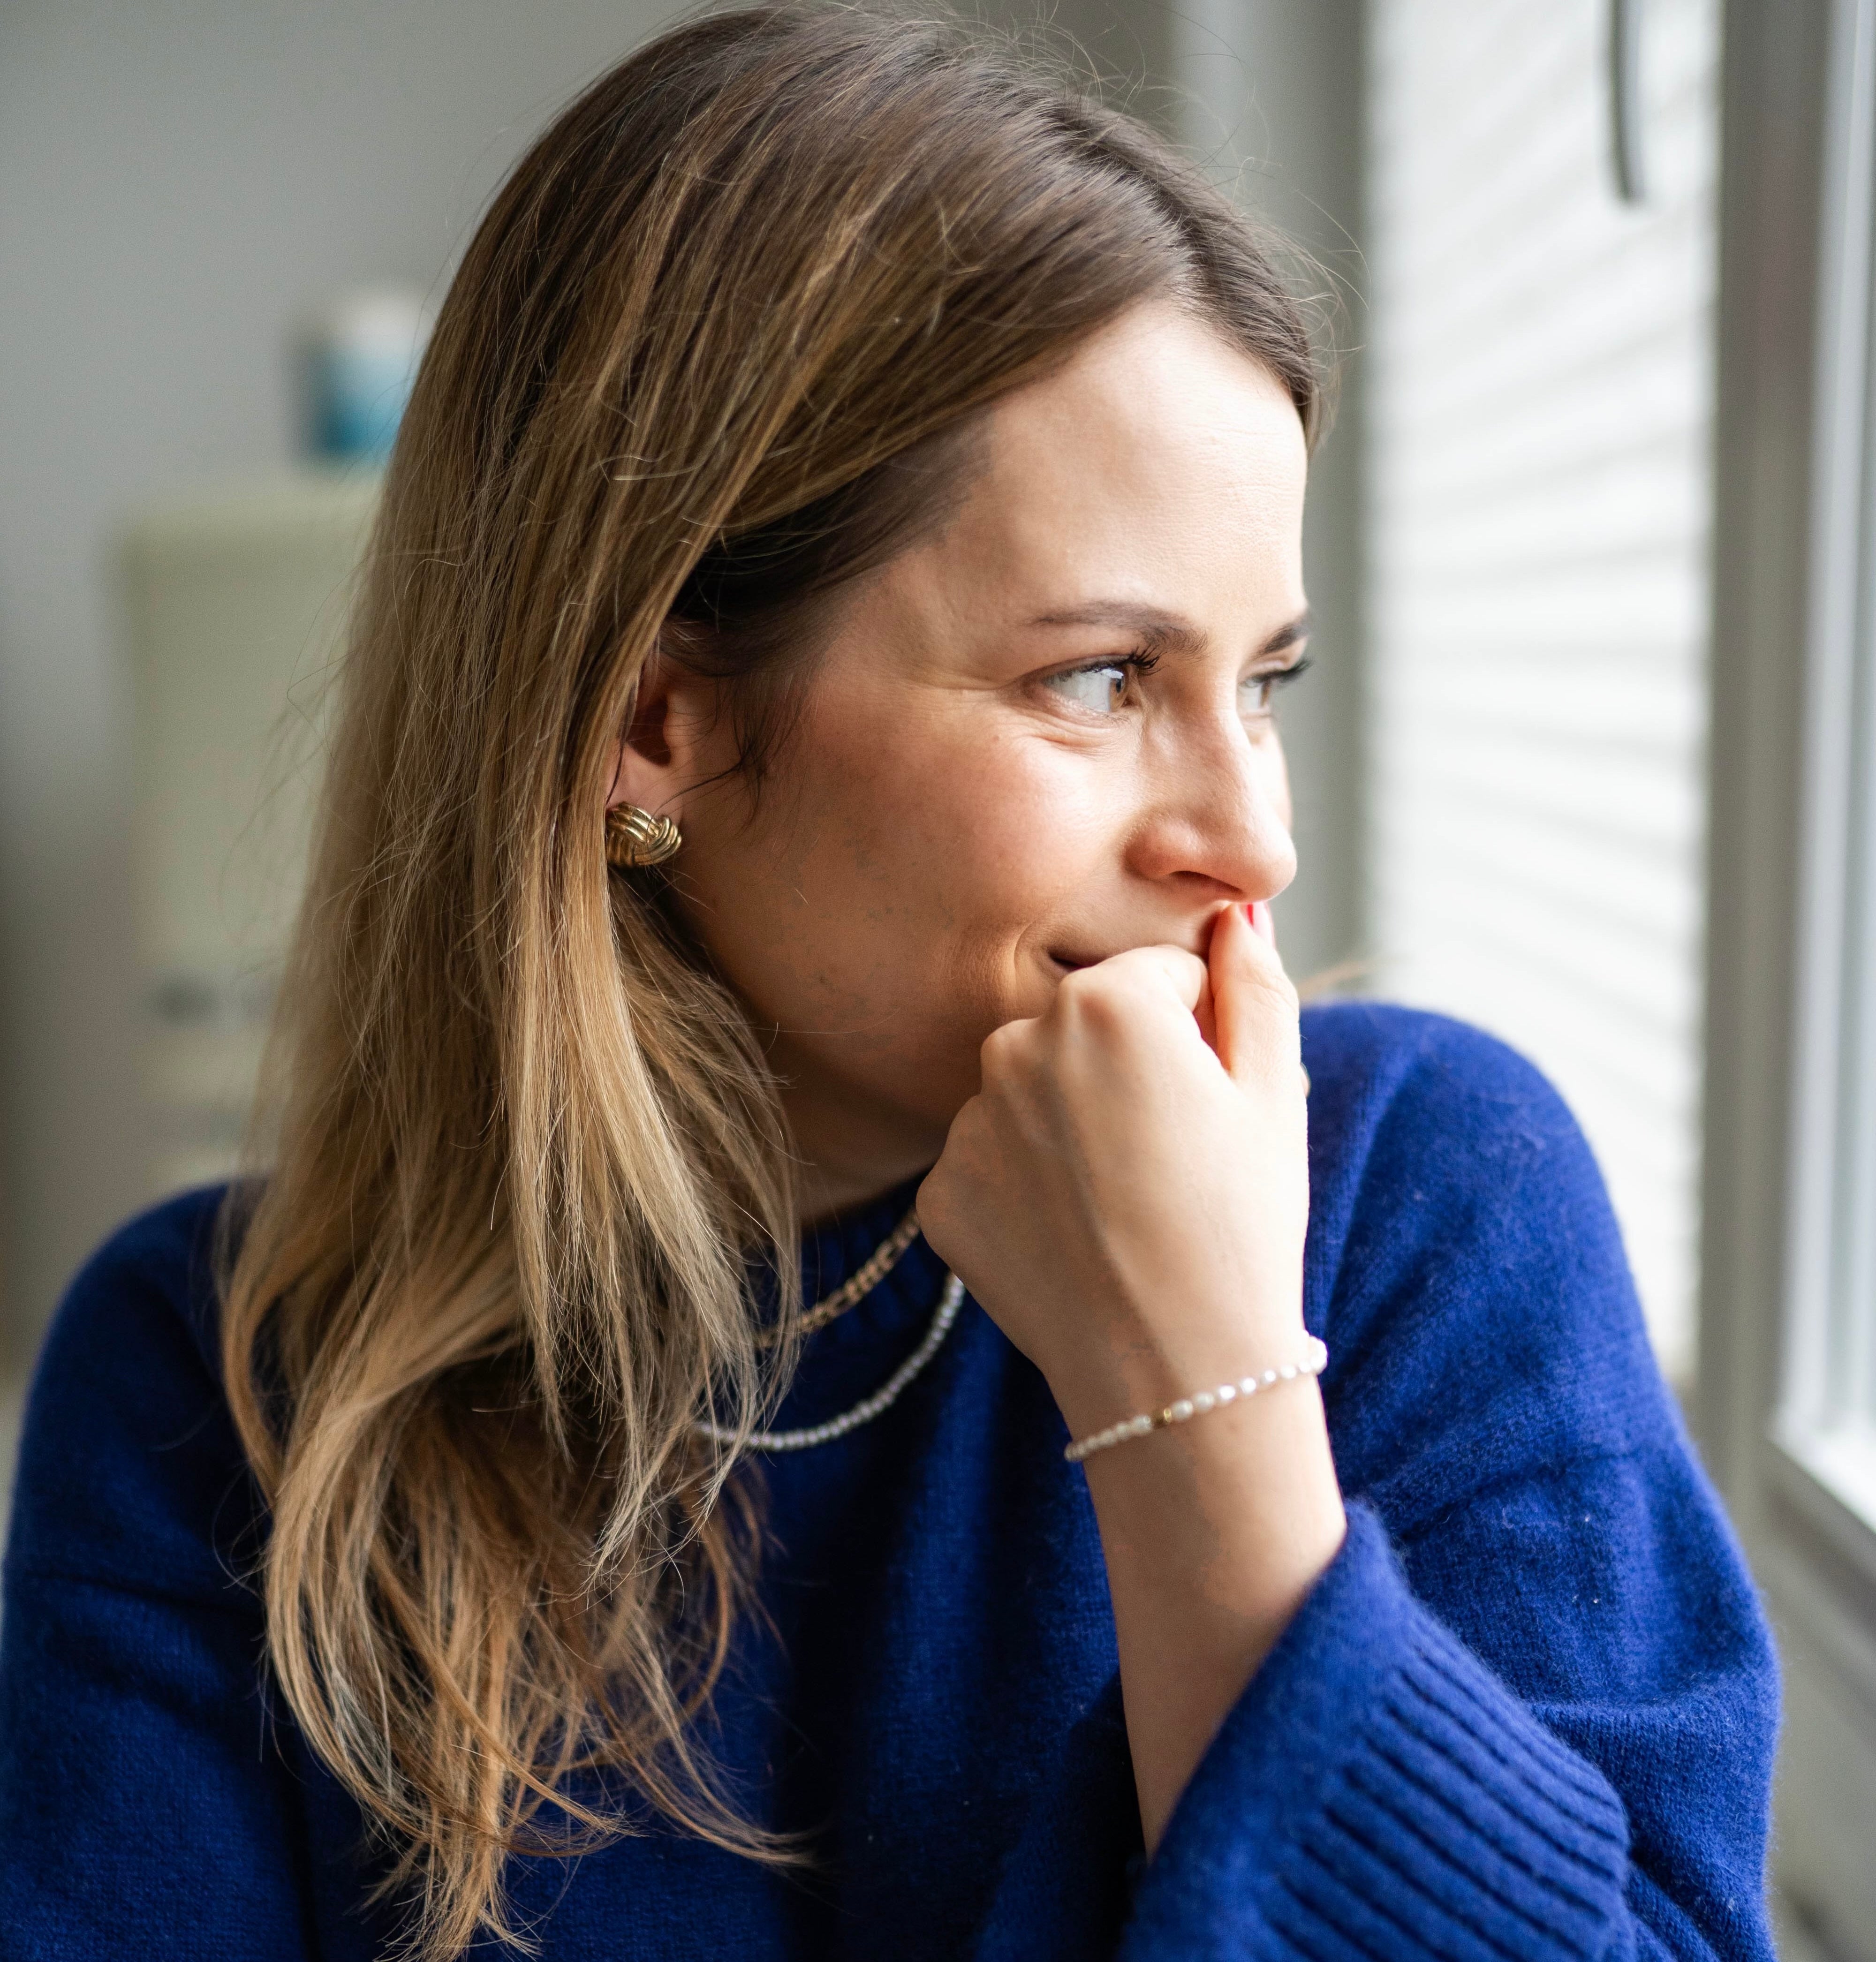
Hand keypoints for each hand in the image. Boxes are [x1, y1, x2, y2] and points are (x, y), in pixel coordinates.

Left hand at [917, 901, 1308, 1437]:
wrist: (1177, 1371)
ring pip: (1031, 1091)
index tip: (1212, 1104)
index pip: (1158, 976)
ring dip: (1070, 1122)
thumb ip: (1253, 982)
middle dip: (1126, 1067)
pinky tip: (1074, 1233)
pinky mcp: (940, 1192)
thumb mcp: (1274, 1092)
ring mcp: (967, 1123)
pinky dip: (1026, 1188)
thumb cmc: (1241, 1227)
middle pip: (1084, 1026)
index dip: (1198, 1035)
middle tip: (1170, 1157)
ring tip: (1124, 1200)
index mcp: (1106, 1001)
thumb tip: (1231, 912)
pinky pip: (989, 1161)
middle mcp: (1016, 1043)